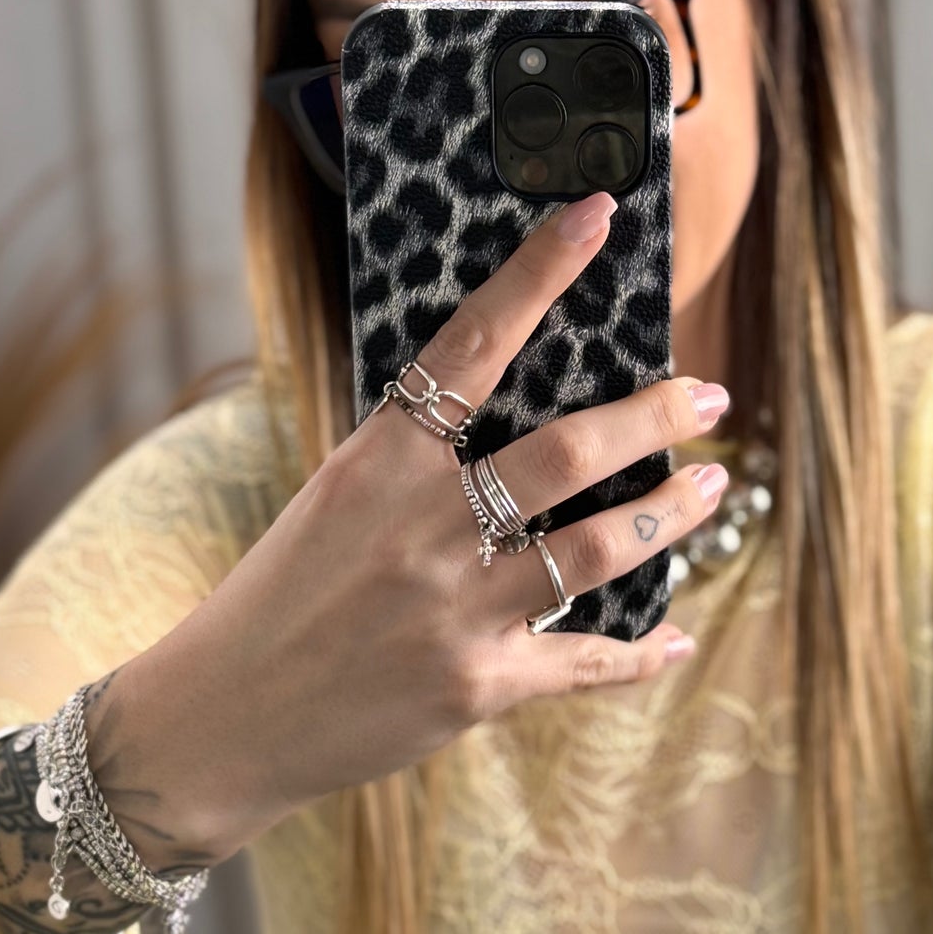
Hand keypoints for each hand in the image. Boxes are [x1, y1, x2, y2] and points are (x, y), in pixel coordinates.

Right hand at [94, 190, 729, 865]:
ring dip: (668, 514)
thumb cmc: (279, 598)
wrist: (222, 719)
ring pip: (597, 548)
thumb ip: (416, 463)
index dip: (540, 273)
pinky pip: (583, 660)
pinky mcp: (475, 687)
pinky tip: (676, 635)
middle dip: (655, 418)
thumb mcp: (334, 503)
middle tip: (707, 398)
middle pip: (570, 452)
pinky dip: (640, 652)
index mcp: (378, 462)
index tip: (597, 214)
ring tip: (710, 488)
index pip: (472, 344)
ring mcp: (454, 610)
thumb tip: (517, 421)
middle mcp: (422, 527)